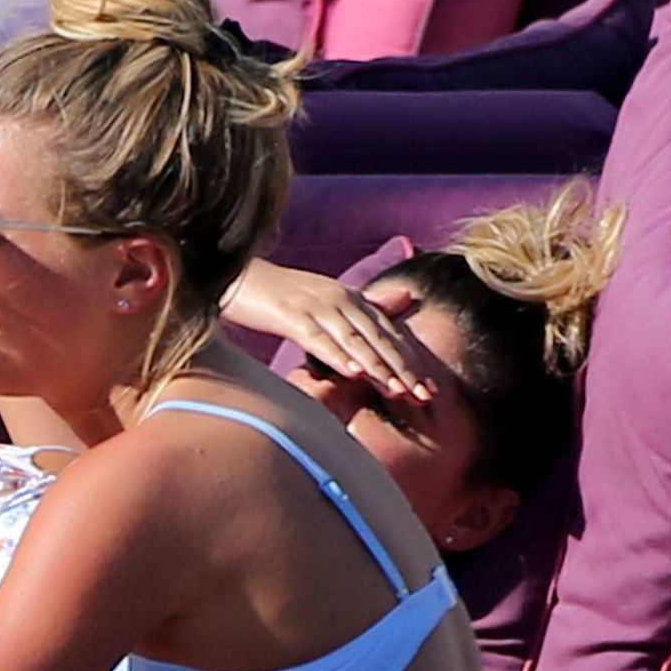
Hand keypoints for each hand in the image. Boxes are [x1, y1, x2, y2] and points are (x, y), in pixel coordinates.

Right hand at [226, 259, 435, 401]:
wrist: (238, 276)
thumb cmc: (278, 296)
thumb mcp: (324, 301)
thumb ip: (357, 314)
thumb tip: (395, 313)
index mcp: (350, 297)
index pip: (389, 332)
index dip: (412, 359)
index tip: (431, 387)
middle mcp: (340, 300)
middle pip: (379, 338)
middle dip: (405, 367)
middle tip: (426, 395)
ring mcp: (317, 307)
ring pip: (355, 340)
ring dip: (379, 367)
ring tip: (399, 390)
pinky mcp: (292, 316)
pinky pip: (319, 339)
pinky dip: (338, 356)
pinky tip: (353, 373)